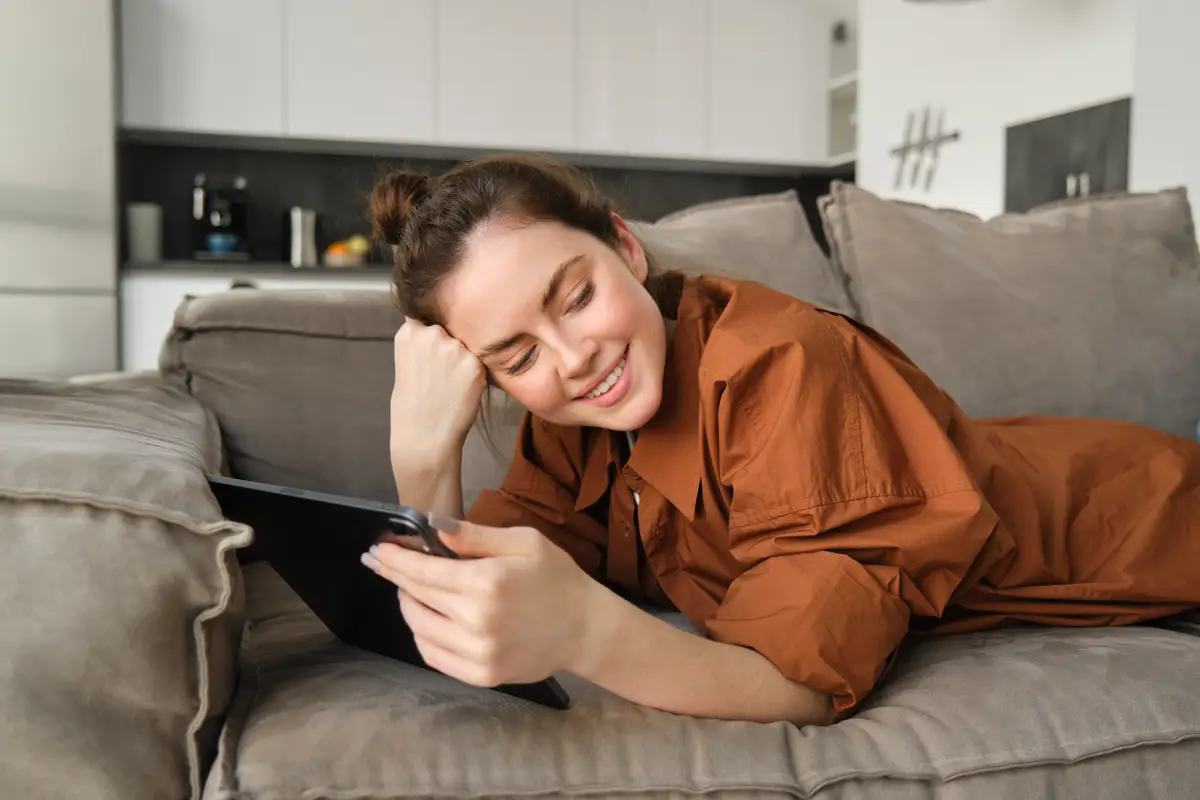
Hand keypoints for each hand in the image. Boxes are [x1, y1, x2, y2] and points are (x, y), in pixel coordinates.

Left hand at [361, 518, 594, 686]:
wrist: (585, 629)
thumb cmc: (557, 579)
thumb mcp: (523, 543)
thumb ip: (475, 536)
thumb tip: (433, 526)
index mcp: (486, 583)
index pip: (423, 571)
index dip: (396, 560)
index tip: (379, 550)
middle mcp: (476, 621)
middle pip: (416, 597)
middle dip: (396, 578)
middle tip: (386, 565)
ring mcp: (477, 653)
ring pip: (419, 628)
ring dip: (408, 605)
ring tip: (411, 590)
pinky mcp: (479, 675)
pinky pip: (432, 655)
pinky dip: (421, 635)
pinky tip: (427, 619)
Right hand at [390, 318, 485, 467]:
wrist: (424, 436)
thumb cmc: (412, 404)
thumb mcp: (408, 363)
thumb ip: (423, 343)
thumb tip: (442, 330)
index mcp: (409, 332)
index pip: (428, 317)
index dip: (432, 336)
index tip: (431, 354)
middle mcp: (432, 334)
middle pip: (450, 331)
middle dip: (449, 347)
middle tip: (440, 377)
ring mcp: (455, 348)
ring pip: (466, 347)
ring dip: (463, 361)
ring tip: (449, 387)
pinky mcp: (475, 364)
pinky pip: (478, 363)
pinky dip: (473, 376)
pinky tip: (460, 392)